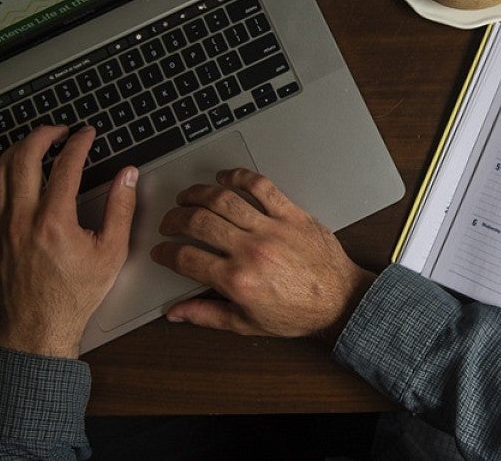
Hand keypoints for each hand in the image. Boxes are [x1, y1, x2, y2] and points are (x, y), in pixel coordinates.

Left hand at [0, 125, 136, 357]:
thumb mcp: (111, 253)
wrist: (37, 326)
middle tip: (60, 131)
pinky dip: (1, 172)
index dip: (79, 143)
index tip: (87, 134)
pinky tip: (13, 170)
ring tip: (36, 144)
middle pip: (25, 157)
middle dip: (44, 135)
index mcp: (54, 221)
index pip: (66, 165)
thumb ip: (121, 209)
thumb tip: (128, 176)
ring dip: (19, 149)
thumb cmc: (75, 294)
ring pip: (0, 170)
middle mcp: (21, 218)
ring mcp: (0, 225)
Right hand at [150, 168, 374, 342]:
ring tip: (187, 196)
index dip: (165, 252)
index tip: (161, 250)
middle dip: (175, 219)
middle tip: (169, 222)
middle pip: (198, 222)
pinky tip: (225, 177)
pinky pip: (261, 186)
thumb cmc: (297, 314)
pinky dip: (239, 176)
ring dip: (198, 193)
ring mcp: (272, 228)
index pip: (186, 258)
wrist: (339, 301)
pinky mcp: (291, 213)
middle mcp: (251, 250)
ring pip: (224, 199)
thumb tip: (175, 313)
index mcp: (237, 280)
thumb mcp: (247, 324)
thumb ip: (207, 315)